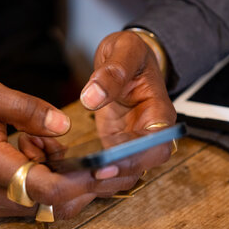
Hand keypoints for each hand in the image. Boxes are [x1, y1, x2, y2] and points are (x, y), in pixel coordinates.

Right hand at [0, 75, 137, 218]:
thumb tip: (65, 125)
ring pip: (47, 204)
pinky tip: (31, 147)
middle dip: (81, 180)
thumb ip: (26, 109)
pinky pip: (33, 201)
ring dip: (61, 176)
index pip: (51, 189)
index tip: (111, 167)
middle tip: (88, 150)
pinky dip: (45, 178)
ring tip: (39, 137)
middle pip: (57, 204)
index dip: (85, 181)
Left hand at [79, 31, 176, 177]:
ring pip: (125, 172)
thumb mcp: (125, 49)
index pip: (157, 145)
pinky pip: (108, 165)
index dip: (136, 158)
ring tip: (73, 177)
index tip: (108, 162)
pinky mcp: (115, 144)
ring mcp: (132, 140)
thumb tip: (92, 97)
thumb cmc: (131, 52)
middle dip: (117, 175)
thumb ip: (113, 70)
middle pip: (143, 165)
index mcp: (159, 112)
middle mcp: (149, 132)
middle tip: (88, 175)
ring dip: (103, 179)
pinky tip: (69, 172)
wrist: (126, 58)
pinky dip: (92, 171)